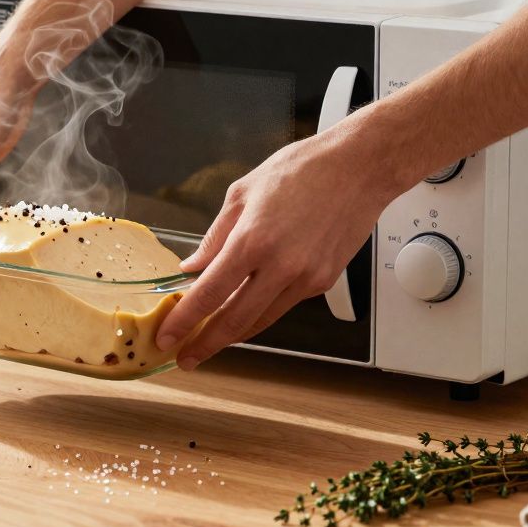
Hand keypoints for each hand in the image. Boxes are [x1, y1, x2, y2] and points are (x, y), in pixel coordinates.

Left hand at [154, 128, 405, 369]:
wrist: (360, 168)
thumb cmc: (303, 169)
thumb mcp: (242, 192)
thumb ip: (215, 235)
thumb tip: (193, 266)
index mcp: (252, 241)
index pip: (209, 294)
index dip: (184, 321)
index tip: (167, 337)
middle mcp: (280, 266)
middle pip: (234, 320)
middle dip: (205, 344)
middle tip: (185, 358)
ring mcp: (305, 278)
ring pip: (261, 320)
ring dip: (232, 336)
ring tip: (209, 342)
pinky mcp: (323, 282)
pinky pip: (284, 305)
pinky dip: (260, 313)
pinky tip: (244, 312)